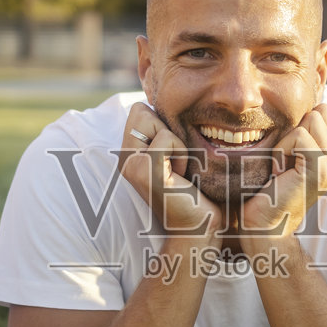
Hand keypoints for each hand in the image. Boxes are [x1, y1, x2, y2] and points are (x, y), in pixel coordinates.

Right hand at [118, 102, 219, 240]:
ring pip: (154, 122)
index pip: (139, 109)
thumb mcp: (178, 153)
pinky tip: (181, 177)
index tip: (174, 155)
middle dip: (167, 131)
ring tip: (180, 171)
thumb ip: (167, 131)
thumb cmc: (197, 189)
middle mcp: (124, 158)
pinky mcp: (143, 172)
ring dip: (177, 144)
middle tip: (177, 163)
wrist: (202, 225)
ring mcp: (130, 165)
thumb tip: (165, 102)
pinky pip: (166, 140)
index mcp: (130, 152)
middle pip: (141, 110)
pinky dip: (181, 154)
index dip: (164, 124)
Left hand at [238, 103, 326, 240]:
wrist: (263, 226)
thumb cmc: (265, 190)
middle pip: (319, 111)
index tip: (288, 157)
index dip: (298, 125)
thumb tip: (303, 101)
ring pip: (310, 119)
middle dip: (293, 131)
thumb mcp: (286, 154)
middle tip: (284, 164)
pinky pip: (299, 136)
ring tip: (282, 170)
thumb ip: (299, 132)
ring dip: (286, 142)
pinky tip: (279, 175)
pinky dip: (282, 151)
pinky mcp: (323, 169)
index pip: (324, 110)